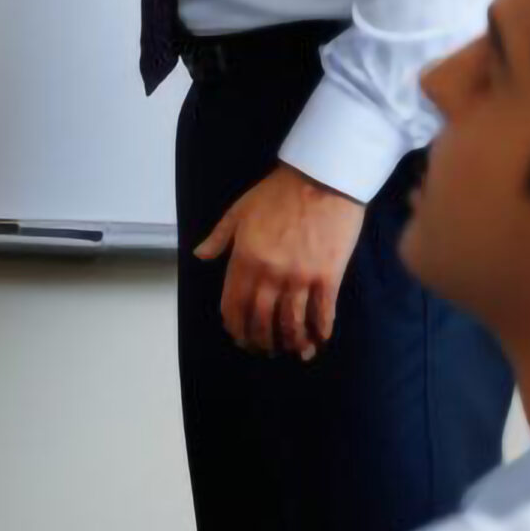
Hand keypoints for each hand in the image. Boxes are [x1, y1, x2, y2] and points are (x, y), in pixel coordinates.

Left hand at [195, 165, 364, 358]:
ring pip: (292, 322)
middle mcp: (270, 273)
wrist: (321, 180)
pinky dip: (319, 331)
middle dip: (260, 340)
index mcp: (245, 258)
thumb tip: (200, 256)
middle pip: (261, 318)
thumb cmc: (277, 193)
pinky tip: (317, 341)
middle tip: (262, 350)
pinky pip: (323, 313)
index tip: (238, 336)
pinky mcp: (328, 276)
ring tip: (288, 351)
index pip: (234, 303)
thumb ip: (218, 238)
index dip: (234, 325)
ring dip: (289, 342)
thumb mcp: (238, 211)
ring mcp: (301, 277)